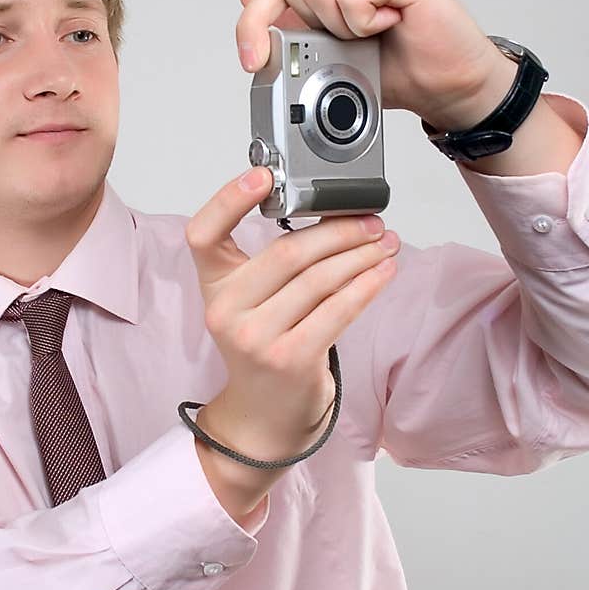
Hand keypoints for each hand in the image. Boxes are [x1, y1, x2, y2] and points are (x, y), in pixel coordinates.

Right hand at [185, 166, 400, 470]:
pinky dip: (366, 286)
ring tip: (385, 243)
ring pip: (318, 280)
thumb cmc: (264, 345)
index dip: (228, 199)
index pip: (203, 234)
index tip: (264, 175)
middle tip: (370, 221)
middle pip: (285, 253)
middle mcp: (225, 310)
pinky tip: (384, 272)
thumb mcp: (249, 301)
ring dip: (360, 256)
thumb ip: (271, 263)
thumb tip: (334, 217)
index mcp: (213, 286)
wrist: (263, 414)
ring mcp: (255, 337)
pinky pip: (337, 310)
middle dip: (337, 231)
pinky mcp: (290, 358)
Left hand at [235, 0, 515, 131]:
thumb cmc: (393, 64)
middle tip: (351, 38)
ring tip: (374, 31)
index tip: (253, 60)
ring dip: (343, 28)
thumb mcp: (325, 50)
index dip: (254, 23)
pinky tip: (391, 23)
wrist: (442, 83)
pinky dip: (364, 24)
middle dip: (312, 25)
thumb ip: (290, 20)